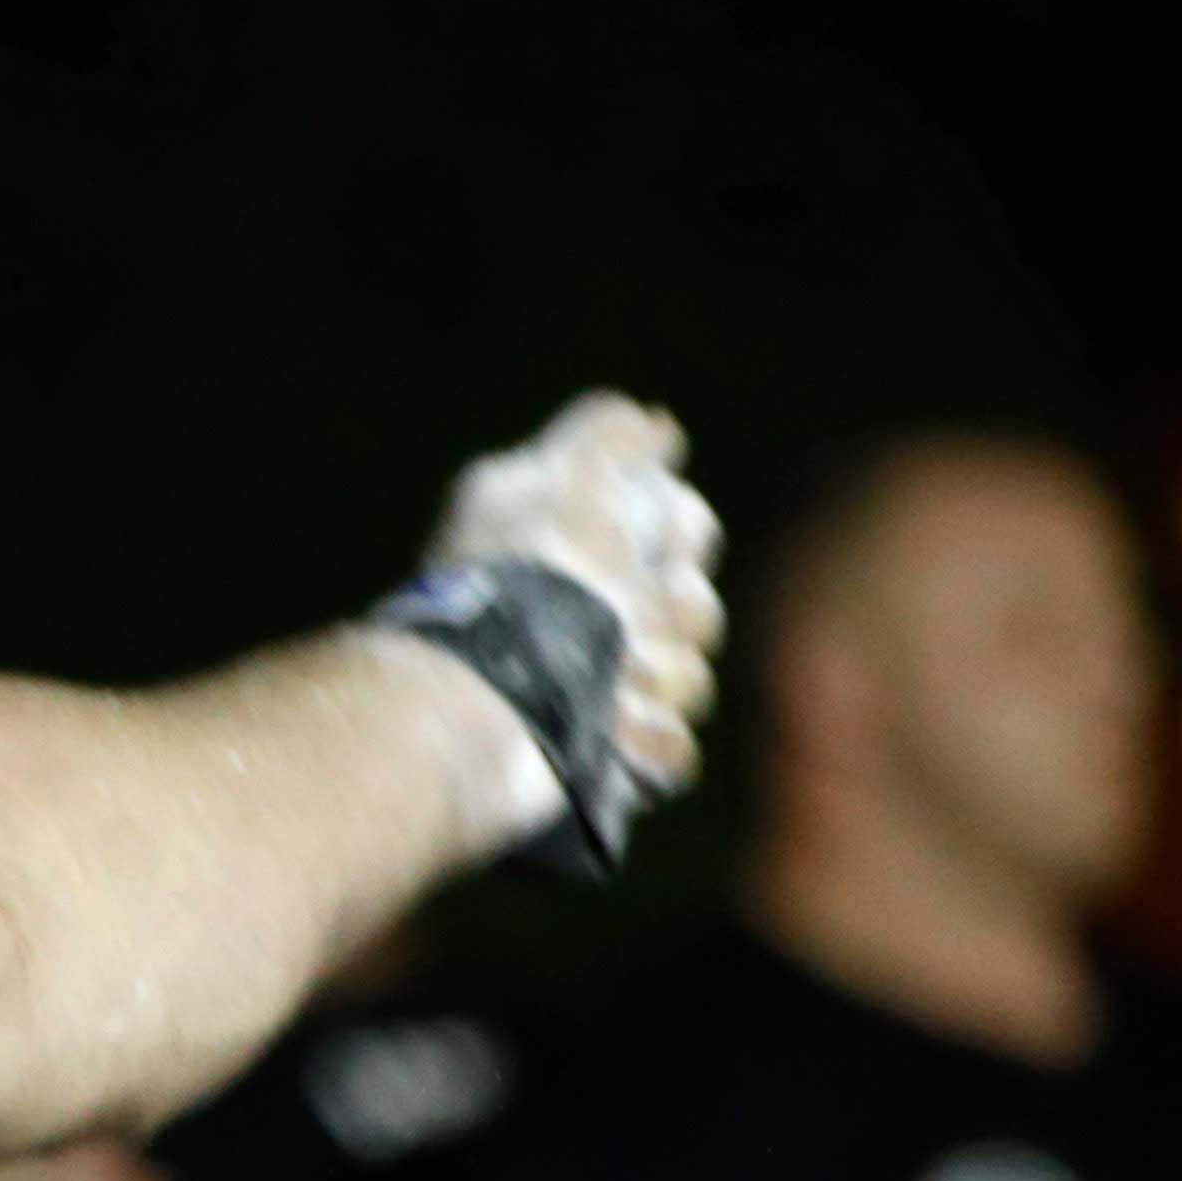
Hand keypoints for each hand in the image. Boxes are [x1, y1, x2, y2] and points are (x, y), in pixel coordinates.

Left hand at [426, 390, 722, 790]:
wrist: (486, 699)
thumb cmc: (530, 581)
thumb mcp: (565, 480)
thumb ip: (609, 437)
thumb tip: (654, 423)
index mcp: (572, 543)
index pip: (680, 530)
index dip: (683, 535)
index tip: (663, 542)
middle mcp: (583, 610)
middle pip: (695, 608)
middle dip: (677, 612)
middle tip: (631, 621)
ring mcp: (591, 687)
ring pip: (690, 679)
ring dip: (659, 679)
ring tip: (609, 686)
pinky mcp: (600, 757)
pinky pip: (672, 751)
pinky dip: (645, 742)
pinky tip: (611, 733)